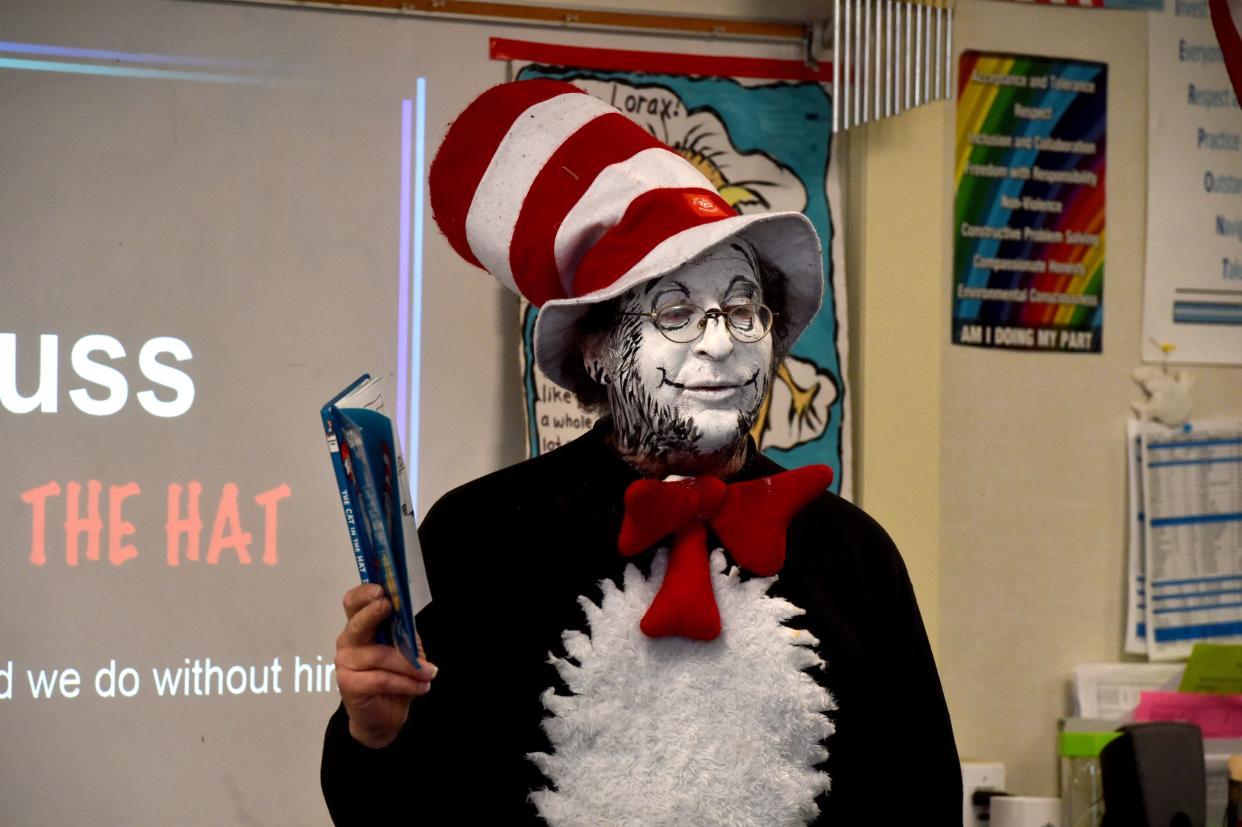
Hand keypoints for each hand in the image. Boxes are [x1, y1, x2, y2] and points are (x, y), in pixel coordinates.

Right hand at [334, 583, 436, 748]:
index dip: (364, 594)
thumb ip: (402, 631)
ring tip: (430, 672)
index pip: (353, 603)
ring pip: (380, 655)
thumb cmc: (394, 676)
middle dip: (373, 612)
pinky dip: (405, 683)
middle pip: (357, 622)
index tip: (380, 590)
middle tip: (388, 606)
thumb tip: (406, 617)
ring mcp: (345, 662)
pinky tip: (422, 687)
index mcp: (361, 626)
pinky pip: (381, 679)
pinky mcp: (348, 684)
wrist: (384, 715)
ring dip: (410, 665)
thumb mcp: (404, 648)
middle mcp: (349, 641)